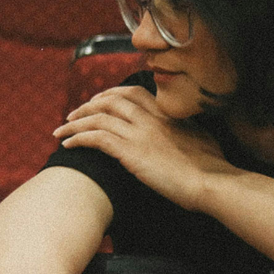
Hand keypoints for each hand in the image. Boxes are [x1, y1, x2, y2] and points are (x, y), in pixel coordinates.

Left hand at [53, 87, 232, 210]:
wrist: (211, 181)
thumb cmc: (212, 167)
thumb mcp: (201, 138)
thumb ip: (186, 130)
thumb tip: (185, 133)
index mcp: (166, 113)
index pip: (132, 92)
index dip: (110, 94)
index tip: (99, 102)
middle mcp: (151, 118)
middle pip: (110, 100)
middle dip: (87, 105)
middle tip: (73, 115)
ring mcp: (140, 133)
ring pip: (98, 117)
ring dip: (75, 122)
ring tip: (61, 131)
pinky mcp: (131, 152)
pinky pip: (96, 138)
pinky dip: (78, 138)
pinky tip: (68, 145)